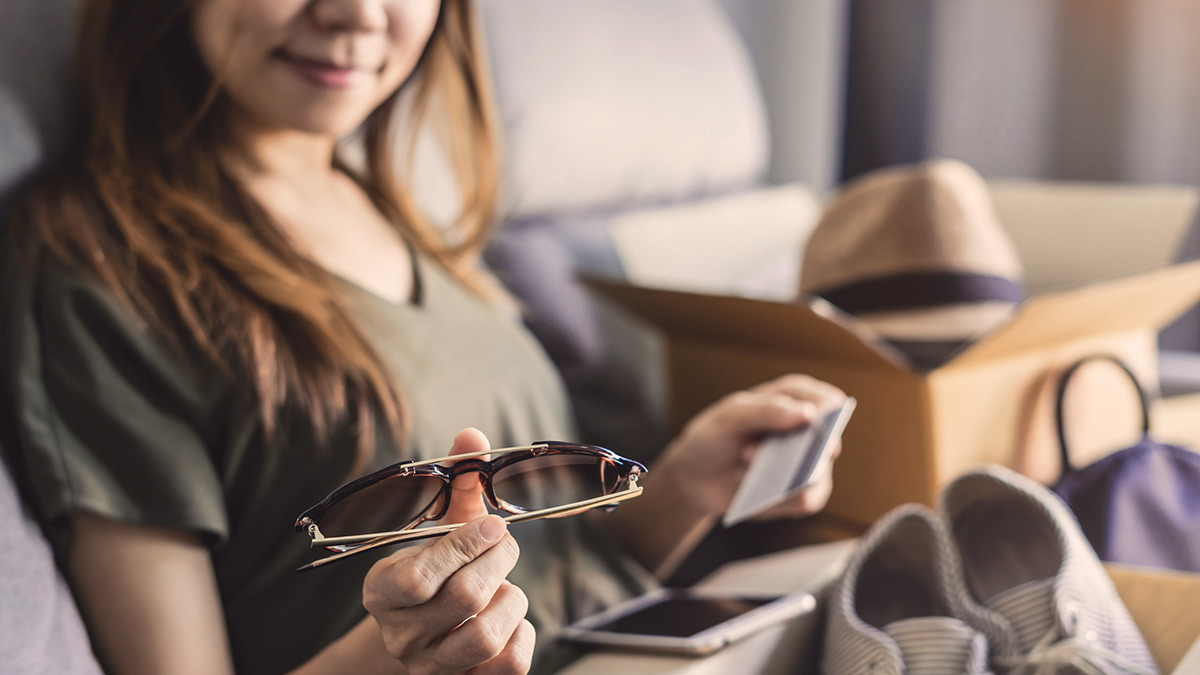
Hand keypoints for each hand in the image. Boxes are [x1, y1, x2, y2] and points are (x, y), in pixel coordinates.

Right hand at [362, 429, 533, 674]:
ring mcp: (432, 667)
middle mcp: (401, 637)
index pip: (420, 577)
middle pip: (464, 599)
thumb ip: (456, 483)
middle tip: (504, 543)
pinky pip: (509, 665)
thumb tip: (473, 436)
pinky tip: (510, 615)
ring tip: (503, 583)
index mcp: (381, 592)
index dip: (463, 546)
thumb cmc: (434, 566)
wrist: (422, 630)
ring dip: (511, 597)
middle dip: (498, 560)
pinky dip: (524, 633)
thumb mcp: (437, 526)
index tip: (491, 523)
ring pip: (486, 636)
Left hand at [656, 374, 846, 519]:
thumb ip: (764, 410)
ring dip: (787, 479)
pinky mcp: (802, 493)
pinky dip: (780, 501)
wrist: (698, 477)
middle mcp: (808, 431)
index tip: (817, 418)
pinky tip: (758, 497)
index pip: (823, 400)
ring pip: (818, 475)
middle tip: (780, 452)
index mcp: (793, 399)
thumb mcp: (728, 417)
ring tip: (750, 468)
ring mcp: (808, 464)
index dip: (826, 410)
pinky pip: (804, 501)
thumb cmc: (715, 437)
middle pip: (827, 440)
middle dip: (806, 450)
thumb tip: (806, 414)